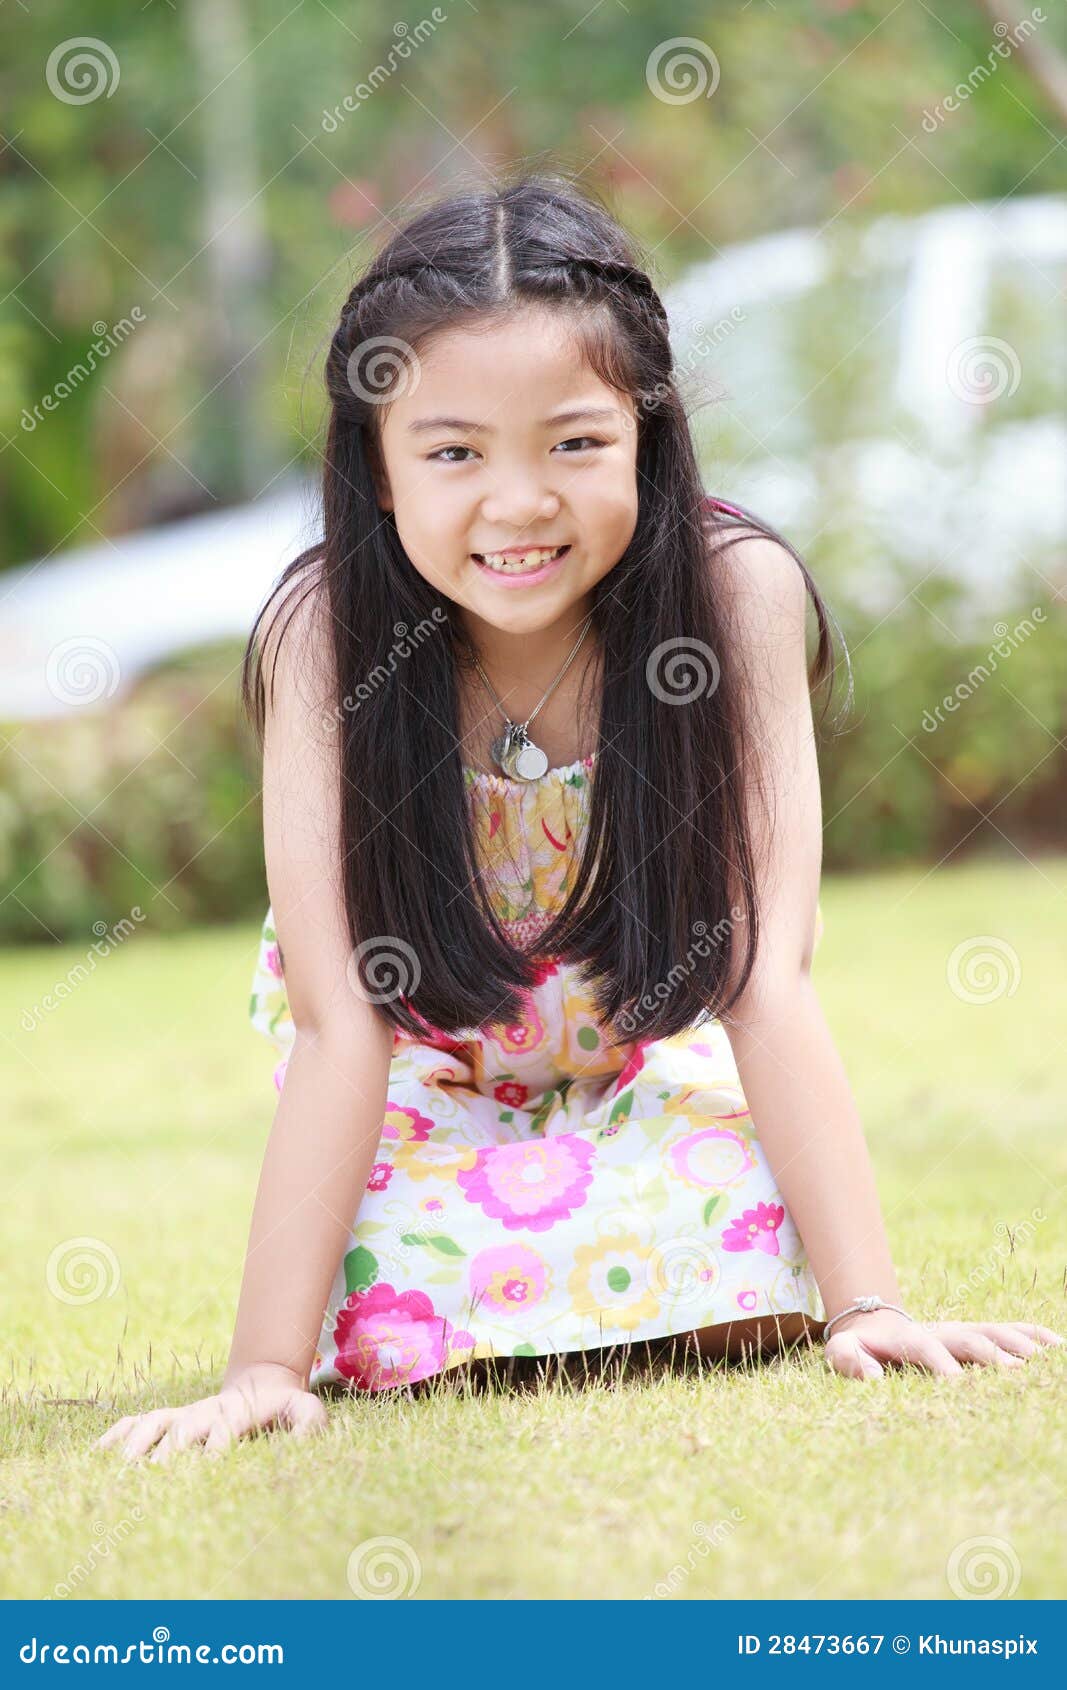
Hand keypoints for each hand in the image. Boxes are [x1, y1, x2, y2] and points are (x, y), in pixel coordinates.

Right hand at [91, 1363, 327, 1461]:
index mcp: (237, 1412)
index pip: (223, 1428)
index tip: (208, 1468)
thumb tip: (301, 1440)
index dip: (216, 1447)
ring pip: (153, 1424)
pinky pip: (136, 1423)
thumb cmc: (287, 1409)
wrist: (263, 1385)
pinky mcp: (168, 1419)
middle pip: (182, 1429)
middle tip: (153, 1483)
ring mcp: (183, 1414)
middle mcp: (204, 1412)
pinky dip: (116, 1436)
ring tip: (120, 1474)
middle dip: (169, 1454)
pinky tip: (97, 1458)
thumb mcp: (307, 1411)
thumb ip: (310, 1423)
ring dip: (136, 1445)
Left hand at [824, 1310, 1062, 1380]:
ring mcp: (962, 1330)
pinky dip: (1033, 1335)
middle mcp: (942, 1331)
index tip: (957, 1385)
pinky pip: (1009, 1330)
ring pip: (995, 1332)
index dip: (941, 1364)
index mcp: (909, 1338)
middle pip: (970, 1338)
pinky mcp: (977, 1334)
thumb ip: (849, 1361)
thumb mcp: (841, 1352)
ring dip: (1020, 1344)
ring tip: (1046, 1361)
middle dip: (991, 1355)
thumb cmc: (858, 1347)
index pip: (927, 1348)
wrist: (873, 1323)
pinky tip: (1057, 1346)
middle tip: (1015, 1375)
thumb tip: (873, 1377)